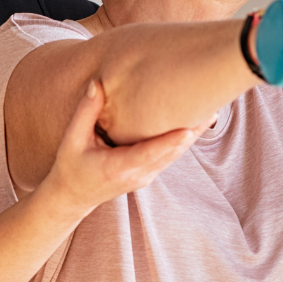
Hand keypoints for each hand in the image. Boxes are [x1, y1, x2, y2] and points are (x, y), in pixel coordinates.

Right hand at [40, 80, 202, 219]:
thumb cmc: (71, 166)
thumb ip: (86, 112)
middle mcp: (138, 174)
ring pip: (175, 155)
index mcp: (119, 166)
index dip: (171, 140)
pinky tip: (196, 122)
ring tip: (211, 109)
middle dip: (193, 131)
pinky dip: (183, 140)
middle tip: (212, 106)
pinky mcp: (149, 174)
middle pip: (172, 153)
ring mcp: (146, 176)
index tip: (190, 127)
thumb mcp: (72, 140)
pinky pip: (170, 156)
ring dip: (193, 134)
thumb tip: (99, 83)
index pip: (150, 153)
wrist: (72, 198)